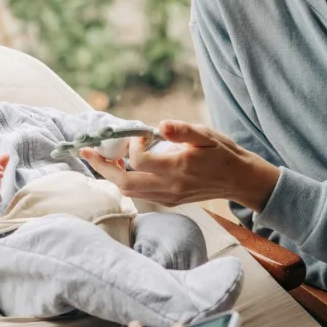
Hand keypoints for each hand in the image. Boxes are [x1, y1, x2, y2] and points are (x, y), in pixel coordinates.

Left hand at [80, 121, 279, 210]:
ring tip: (99, 158)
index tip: (140, 133)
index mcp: (179, 168)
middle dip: (102, 167)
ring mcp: (169, 197)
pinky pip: (140, 194)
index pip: (139, 160)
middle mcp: (171, 187)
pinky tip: (121, 168)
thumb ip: (183, 130)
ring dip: (111, 175)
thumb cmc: (224, 153)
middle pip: (125, 184)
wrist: (240, 180)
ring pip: (130, 192)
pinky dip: (126, 181)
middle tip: (86, 151)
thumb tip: (161, 125)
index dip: (133, 144)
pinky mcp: (170, 201)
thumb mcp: (207, 135)